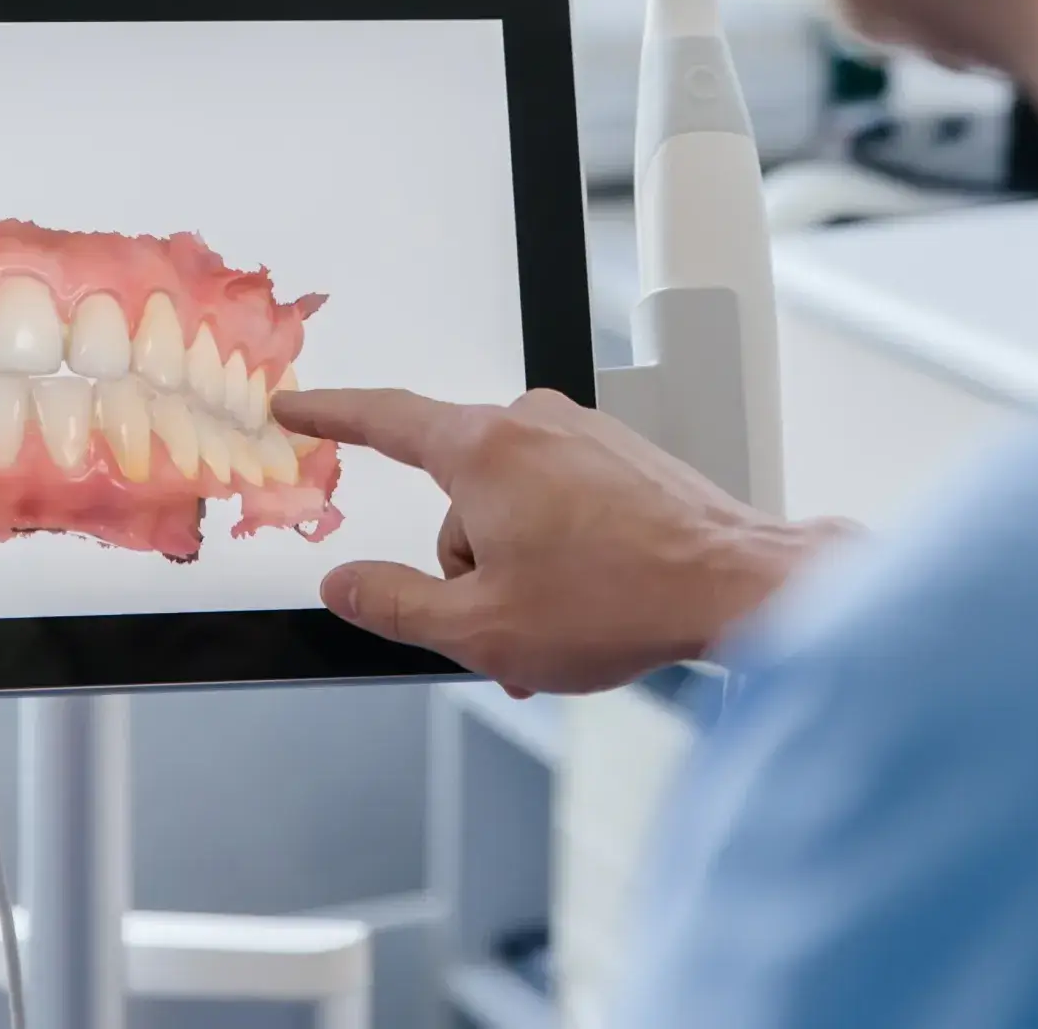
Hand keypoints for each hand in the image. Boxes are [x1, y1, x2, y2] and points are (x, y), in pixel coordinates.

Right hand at [272, 386, 856, 696]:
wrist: (742, 586)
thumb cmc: (623, 599)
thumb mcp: (482, 627)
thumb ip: (394, 603)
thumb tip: (343, 583)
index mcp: (482, 449)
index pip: (382, 418)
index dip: (329, 416)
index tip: (294, 409)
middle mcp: (529, 422)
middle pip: (454, 495)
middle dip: (465, 564)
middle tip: (504, 628)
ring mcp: (580, 433)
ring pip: (507, 503)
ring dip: (515, 564)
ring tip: (562, 623)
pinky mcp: (620, 453)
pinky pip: (559, 496)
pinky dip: (559, 548)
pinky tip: (593, 596)